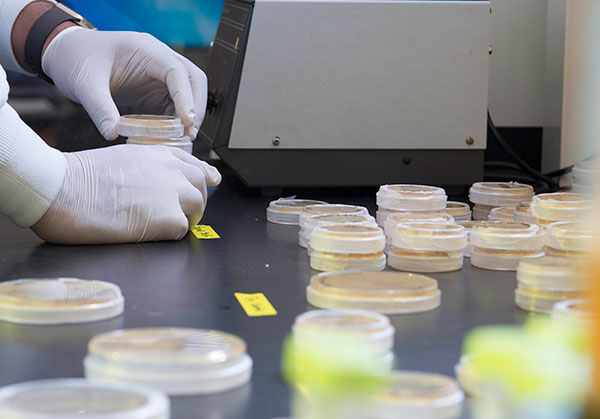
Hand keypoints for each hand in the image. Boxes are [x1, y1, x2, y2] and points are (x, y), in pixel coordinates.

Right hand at [31, 145, 220, 244]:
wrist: (61, 189)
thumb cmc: (75, 178)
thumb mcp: (116, 160)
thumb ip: (141, 168)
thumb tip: (147, 183)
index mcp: (154, 153)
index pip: (190, 162)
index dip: (200, 174)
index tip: (210, 179)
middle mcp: (169, 169)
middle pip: (200, 184)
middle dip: (195, 198)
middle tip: (184, 211)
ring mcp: (171, 193)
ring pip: (197, 206)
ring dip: (186, 216)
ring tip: (165, 225)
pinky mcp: (169, 218)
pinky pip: (183, 229)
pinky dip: (171, 234)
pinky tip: (151, 233)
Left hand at [42, 27, 206, 139]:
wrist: (67, 56)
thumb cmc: (76, 60)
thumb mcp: (84, 85)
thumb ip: (100, 110)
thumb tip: (113, 134)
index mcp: (145, 50)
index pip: (177, 71)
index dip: (186, 97)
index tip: (186, 122)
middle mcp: (158, 58)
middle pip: (194, 79)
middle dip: (196, 107)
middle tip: (190, 133)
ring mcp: (159, 72)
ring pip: (190, 91)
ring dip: (191, 113)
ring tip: (183, 137)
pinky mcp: (156, 86)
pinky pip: (176, 102)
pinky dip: (178, 118)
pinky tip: (170, 133)